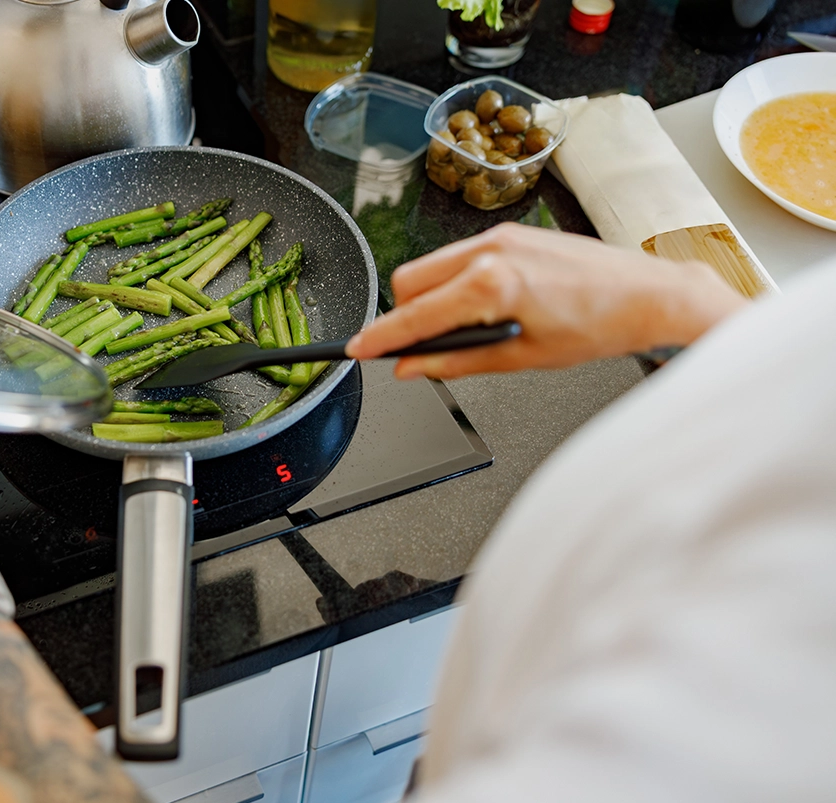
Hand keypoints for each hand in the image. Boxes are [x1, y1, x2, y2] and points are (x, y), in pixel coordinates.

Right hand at [346, 223, 747, 379]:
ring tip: (462, 329)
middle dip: (404, 315)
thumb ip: (457, 360)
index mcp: (492, 285)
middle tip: (420, 348)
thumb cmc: (599, 326)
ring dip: (430, 298)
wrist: (649, 294)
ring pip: (431, 266)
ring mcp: (500, 236)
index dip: (381, 337)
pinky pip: (459, 256)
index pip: (415, 315)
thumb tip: (413, 367)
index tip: (357, 350)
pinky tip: (482, 306)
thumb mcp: (521, 358)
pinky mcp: (511, 232)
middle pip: (409, 282)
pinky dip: (454, 282)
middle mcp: (491, 250)